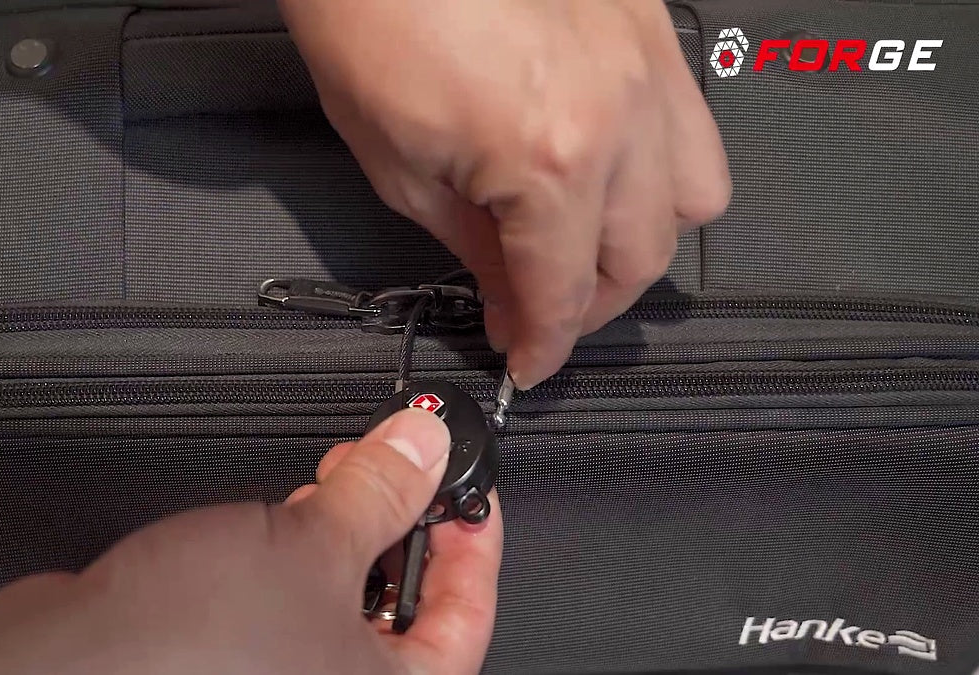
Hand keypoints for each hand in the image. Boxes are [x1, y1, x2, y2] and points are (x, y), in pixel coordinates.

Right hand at [0, 409, 502, 674]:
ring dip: (346, 540)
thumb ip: (381, 493)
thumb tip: (426, 447)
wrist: (60, 669)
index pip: (464, 623)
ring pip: (341, 609)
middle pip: (404, 616)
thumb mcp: (311, 547)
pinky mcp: (233, 661)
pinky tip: (283, 516)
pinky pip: (288, 609)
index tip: (469, 491)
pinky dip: (296, 561)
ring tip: (339, 479)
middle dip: (403, 533)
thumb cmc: (190, 648)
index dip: (473, 548)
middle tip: (401, 473)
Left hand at [280, 0, 730, 387]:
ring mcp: (648, 62)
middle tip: (541, 312)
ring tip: (584, 244)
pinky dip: (661, 167)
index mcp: (550, 158)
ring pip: (695, 197)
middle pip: (643, 257)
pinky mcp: (652, 24)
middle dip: (590, 305)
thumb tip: (510, 298)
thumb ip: (473, 248)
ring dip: (641, 240)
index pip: (565, 292)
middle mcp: (620, 113)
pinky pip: (693, 124)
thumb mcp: (400, 167)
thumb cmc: (369, 18)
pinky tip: (610, 171)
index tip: (528, 361)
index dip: (544, 344)